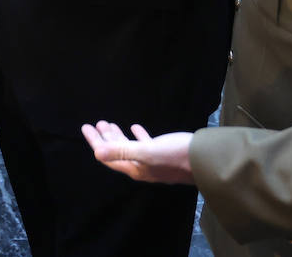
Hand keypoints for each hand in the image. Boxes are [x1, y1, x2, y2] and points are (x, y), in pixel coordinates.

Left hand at [81, 121, 195, 183]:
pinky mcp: (164, 154)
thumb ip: (122, 151)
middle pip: (116, 152)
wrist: (206, 160)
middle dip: (104, 138)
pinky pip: (145, 145)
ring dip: (118, 136)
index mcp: (135, 168)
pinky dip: (137, 136)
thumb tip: (97, 153)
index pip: (108, 156)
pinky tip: (135, 127)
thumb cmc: (176, 155)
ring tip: (109, 123)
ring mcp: (153, 161)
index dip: (95, 142)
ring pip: (130, 148)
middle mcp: (142, 167)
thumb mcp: (147, 152)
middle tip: (95, 123)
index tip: (85, 127)